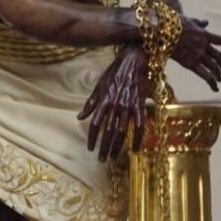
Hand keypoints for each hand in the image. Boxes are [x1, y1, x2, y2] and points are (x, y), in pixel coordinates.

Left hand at [78, 45, 148, 161]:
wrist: (134, 60)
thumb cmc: (115, 72)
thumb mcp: (99, 86)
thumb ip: (90, 103)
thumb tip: (79, 117)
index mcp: (103, 101)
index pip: (95, 125)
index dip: (92, 139)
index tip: (91, 149)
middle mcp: (114, 105)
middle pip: (108, 132)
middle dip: (104, 147)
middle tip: (102, 159)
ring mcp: (128, 106)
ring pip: (122, 132)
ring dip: (118, 146)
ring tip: (114, 157)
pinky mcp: (140, 105)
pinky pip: (140, 126)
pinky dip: (137, 139)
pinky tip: (134, 149)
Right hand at [170, 15, 220, 90]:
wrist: (161, 31)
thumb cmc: (172, 23)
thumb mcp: (188, 20)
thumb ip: (198, 23)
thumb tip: (206, 22)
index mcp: (205, 35)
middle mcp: (204, 46)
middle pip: (220, 57)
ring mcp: (198, 55)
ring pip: (214, 67)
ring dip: (219, 74)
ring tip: (220, 79)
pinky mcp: (190, 64)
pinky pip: (205, 75)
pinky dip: (212, 83)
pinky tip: (216, 88)